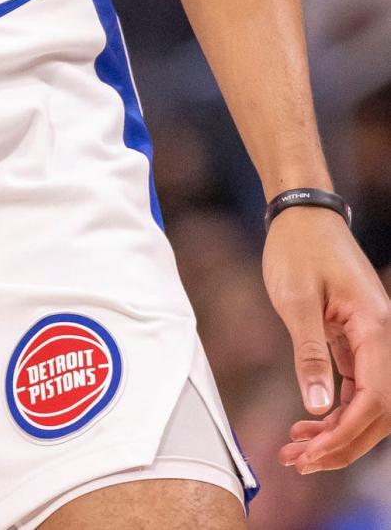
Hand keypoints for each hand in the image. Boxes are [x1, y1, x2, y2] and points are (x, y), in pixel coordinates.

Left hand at [263, 207, 390, 473]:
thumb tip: (317, 406)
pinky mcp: (357, 339)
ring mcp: (372, 339)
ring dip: (338, 431)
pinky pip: (357, 386)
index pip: (373, 399)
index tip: (312, 454)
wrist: (302, 214)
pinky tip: (309, 423)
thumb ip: (309, 352)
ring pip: (368, 403)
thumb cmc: (298, 247)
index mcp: (375, 327)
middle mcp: (382, 337)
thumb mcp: (296, 299)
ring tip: (297, 450)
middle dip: (342, 443)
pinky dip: (335, 409)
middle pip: (377, 411)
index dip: (346, 434)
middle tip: (299, 462)